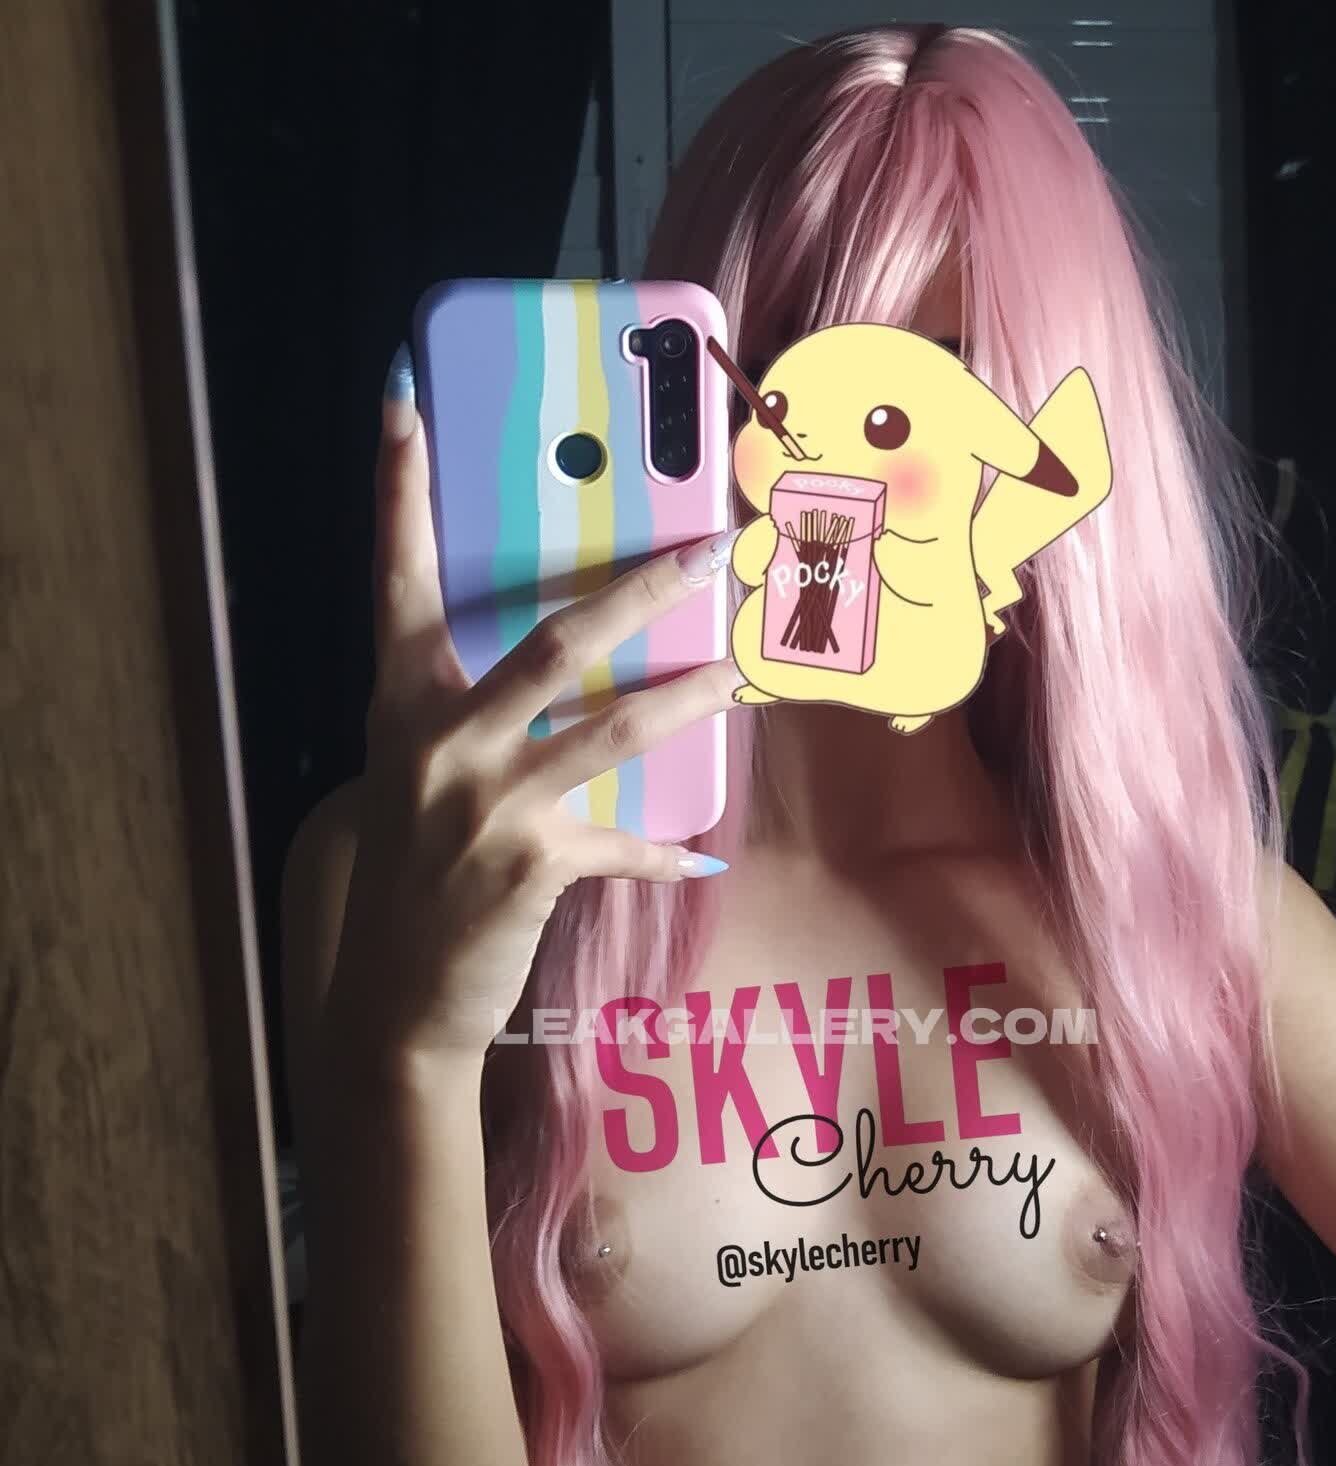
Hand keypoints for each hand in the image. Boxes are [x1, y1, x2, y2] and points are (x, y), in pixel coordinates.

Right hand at [326, 365, 740, 1068]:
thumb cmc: (417, 873)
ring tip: (743, 671)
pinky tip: (700, 854)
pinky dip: (664, 849)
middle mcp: (440, 740)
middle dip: (640, 589)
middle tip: (709, 551)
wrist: (394, 995)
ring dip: (687, 697)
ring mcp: (485, 803)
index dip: (399, 492)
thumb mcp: (422, 776)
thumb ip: (476, 715)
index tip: (405, 402)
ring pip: (610, 726)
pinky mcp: (529, 865)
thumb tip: (574, 664)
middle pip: (554, 638)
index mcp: (402, 704)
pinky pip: (621, 842)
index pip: (398, 579)